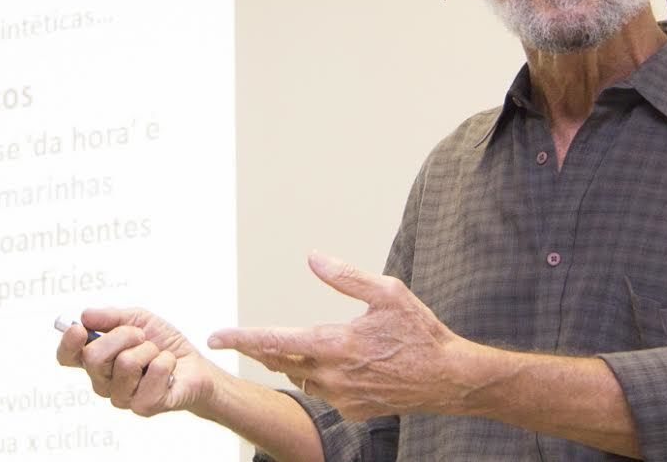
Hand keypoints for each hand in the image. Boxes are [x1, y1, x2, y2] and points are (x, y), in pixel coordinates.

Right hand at [55, 307, 221, 417]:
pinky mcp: (145, 407)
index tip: (79, 329)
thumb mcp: (138, 320)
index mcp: (97, 361)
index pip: (67, 357)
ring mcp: (122, 398)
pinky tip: (169, 369)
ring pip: (125, 363)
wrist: (194, 364)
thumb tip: (85, 315)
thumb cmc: (162, 343)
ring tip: (157, 354)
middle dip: (123, 335)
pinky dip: (166, 361)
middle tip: (141, 336)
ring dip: (149, 349)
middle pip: (93, 356)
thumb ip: (112, 317)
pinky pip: (152, 373)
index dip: (67, 344)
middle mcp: (104, 383)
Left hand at [208, 252, 475, 421]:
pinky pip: (323, 392)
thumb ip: (346, 276)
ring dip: (290, 362)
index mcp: (335, 344)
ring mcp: (342, 398)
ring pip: (300, 378)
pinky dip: (318, 376)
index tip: (216, 336)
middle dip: (260, 349)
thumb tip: (313, 257)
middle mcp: (333, 376)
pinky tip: (332, 365)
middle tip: (245, 340)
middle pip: (280, 362)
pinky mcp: (354, 410)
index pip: (275, 341)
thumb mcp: (387, 292)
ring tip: (286, 347)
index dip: (241, 338)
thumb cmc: (420, 332)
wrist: (450, 379)